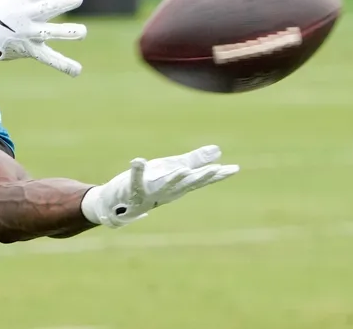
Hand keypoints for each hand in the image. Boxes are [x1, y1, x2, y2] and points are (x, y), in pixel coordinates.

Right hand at [0, 0, 86, 76]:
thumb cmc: (3, 6)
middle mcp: (27, 13)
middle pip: (47, 7)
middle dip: (62, 2)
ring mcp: (28, 32)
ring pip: (50, 32)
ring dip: (66, 32)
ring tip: (82, 32)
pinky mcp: (30, 49)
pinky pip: (49, 58)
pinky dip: (63, 65)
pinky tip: (78, 71)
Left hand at [81, 145, 238, 227]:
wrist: (118, 204)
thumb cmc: (149, 185)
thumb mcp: (174, 169)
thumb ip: (195, 160)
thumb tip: (218, 150)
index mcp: (179, 185)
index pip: (201, 180)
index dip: (218, 175)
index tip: (234, 169)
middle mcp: (167, 191)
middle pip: (188, 184)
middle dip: (202, 177)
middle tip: (217, 169)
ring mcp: (150, 191)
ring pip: (165, 185)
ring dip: (174, 177)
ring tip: (183, 169)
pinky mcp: (132, 188)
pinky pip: (135, 179)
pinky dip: (137, 170)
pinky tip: (138, 160)